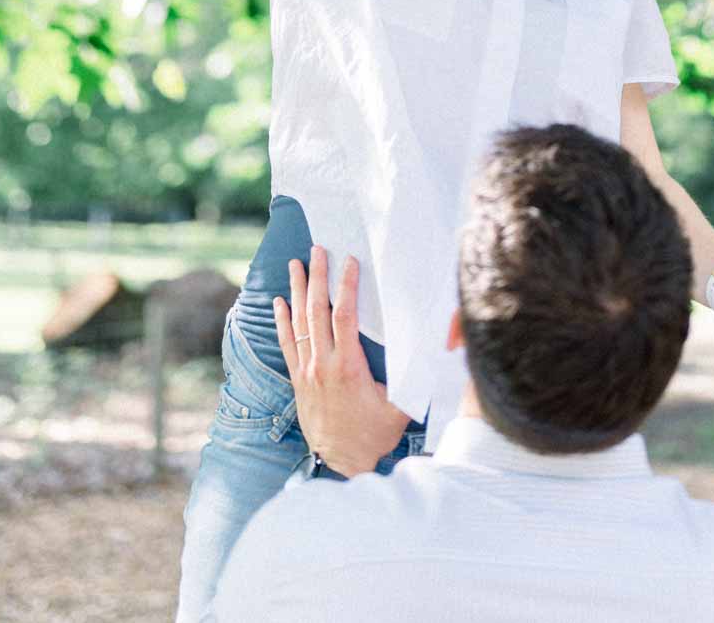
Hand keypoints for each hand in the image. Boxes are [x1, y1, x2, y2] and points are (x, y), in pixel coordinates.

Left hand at [274, 245, 410, 477]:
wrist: (343, 464)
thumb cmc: (374, 435)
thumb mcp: (401, 408)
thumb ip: (413, 377)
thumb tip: (434, 348)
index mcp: (348, 367)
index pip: (344, 316)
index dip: (346, 285)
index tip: (350, 261)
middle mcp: (323, 365)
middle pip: (317, 311)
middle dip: (318, 277)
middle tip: (318, 249)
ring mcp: (307, 372)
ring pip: (299, 323)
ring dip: (297, 291)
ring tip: (296, 264)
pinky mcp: (298, 381)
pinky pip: (286, 344)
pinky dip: (282, 321)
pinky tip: (280, 301)